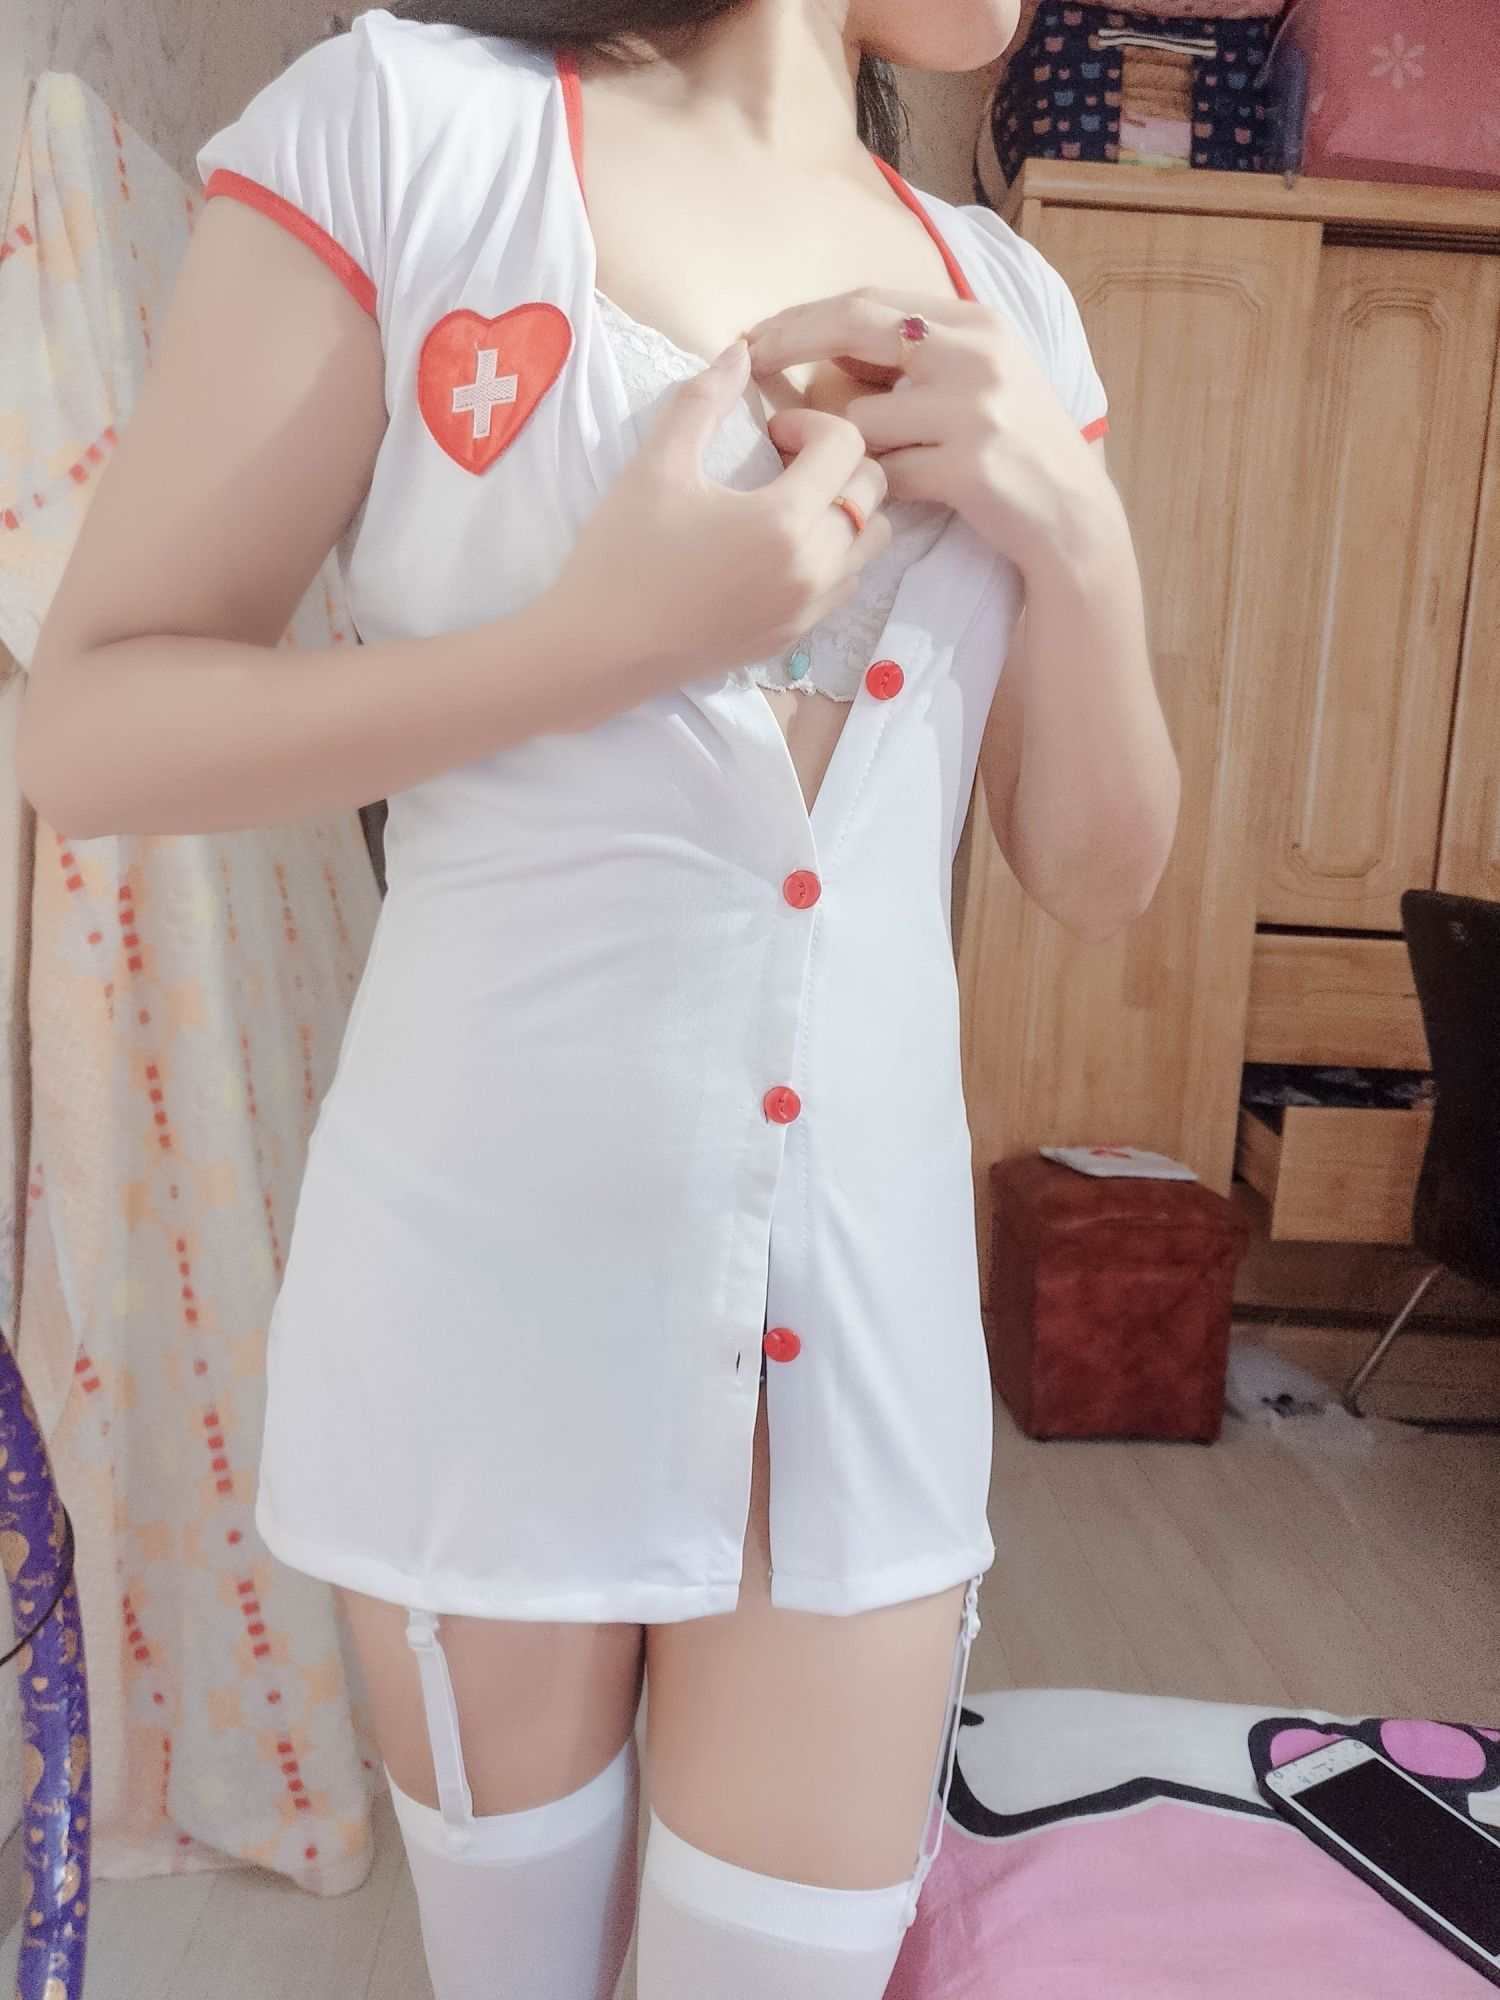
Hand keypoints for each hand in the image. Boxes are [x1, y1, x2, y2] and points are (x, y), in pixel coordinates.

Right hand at [551, 341, 890, 700]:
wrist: (600, 651)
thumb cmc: (623, 555)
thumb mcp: (656, 466)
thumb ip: (703, 400)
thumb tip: (741, 351)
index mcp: (785, 521)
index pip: (848, 446)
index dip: (812, 423)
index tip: (770, 434)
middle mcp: (813, 569)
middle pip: (873, 492)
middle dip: (838, 461)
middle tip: (783, 461)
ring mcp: (808, 609)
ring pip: (872, 542)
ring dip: (845, 509)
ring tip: (790, 503)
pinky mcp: (795, 636)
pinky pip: (847, 583)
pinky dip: (833, 553)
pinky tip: (780, 547)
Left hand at [744, 289, 1110, 572]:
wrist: (1072, 520)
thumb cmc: (1017, 452)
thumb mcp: (981, 381)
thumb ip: (917, 358)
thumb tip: (832, 348)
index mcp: (976, 322)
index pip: (869, 299)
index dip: (804, 316)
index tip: (759, 335)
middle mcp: (976, 353)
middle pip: (856, 325)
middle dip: (789, 341)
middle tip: (745, 361)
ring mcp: (974, 409)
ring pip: (862, 416)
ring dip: (832, 445)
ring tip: (825, 464)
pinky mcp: (968, 467)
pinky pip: (883, 474)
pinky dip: (865, 487)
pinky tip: (866, 498)